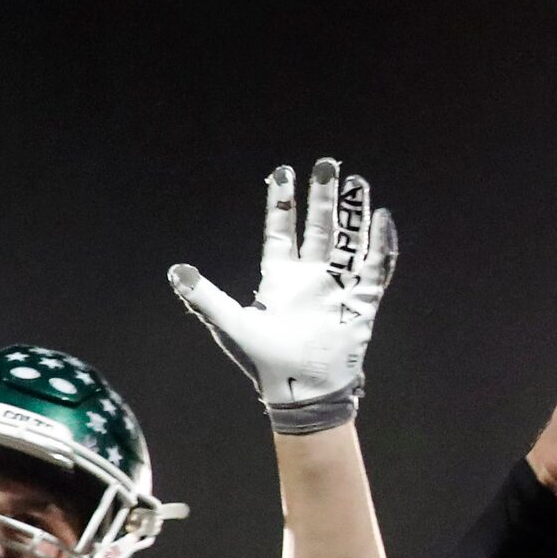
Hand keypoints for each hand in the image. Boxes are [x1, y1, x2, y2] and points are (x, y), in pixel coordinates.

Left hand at [169, 159, 397, 432]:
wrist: (302, 393)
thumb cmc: (265, 362)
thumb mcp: (231, 325)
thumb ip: (205, 297)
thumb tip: (174, 271)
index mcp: (279, 278)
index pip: (281, 231)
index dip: (282, 203)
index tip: (283, 173)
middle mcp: (310, 277)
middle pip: (319, 228)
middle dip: (323, 197)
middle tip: (327, 164)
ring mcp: (337, 288)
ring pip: (348, 241)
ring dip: (353, 214)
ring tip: (357, 182)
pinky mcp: (361, 303)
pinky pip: (375, 269)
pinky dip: (381, 246)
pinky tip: (382, 220)